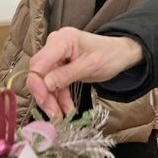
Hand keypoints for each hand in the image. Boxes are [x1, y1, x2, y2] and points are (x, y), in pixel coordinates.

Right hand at [26, 28, 144, 119]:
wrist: (121, 54)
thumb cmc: (109, 54)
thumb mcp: (90, 66)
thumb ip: (66, 74)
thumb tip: (45, 85)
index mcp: (62, 40)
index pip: (39, 62)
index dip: (37, 82)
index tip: (43, 100)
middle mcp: (55, 47)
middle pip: (40, 73)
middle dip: (45, 95)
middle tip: (53, 114)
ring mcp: (57, 57)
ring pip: (46, 82)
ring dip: (52, 100)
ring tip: (59, 117)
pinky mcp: (61, 68)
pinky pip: (56, 85)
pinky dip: (60, 98)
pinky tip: (67, 110)